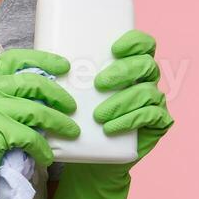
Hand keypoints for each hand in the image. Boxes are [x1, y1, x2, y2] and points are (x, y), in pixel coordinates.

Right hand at [0, 49, 79, 198]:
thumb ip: (10, 100)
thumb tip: (50, 95)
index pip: (14, 59)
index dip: (42, 59)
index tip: (63, 66)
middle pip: (33, 83)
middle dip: (58, 95)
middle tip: (72, 107)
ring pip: (38, 111)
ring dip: (60, 122)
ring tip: (71, 131)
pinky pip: (32, 136)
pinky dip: (44, 148)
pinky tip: (47, 157)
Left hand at [47, 29, 174, 198]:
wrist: (87, 157)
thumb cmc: (77, 118)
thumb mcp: (69, 93)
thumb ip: (65, 74)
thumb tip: (40, 56)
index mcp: (128, 66)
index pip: (142, 44)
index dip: (134, 41)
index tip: (113, 48)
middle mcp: (145, 81)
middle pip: (147, 64)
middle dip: (123, 71)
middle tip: (98, 84)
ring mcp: (154, 102)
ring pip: (148, 92)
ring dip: (122, 101)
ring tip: (98, 115)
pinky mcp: (157, 124)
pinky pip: (153, 116)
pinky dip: (130, 120)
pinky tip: (110, 128)